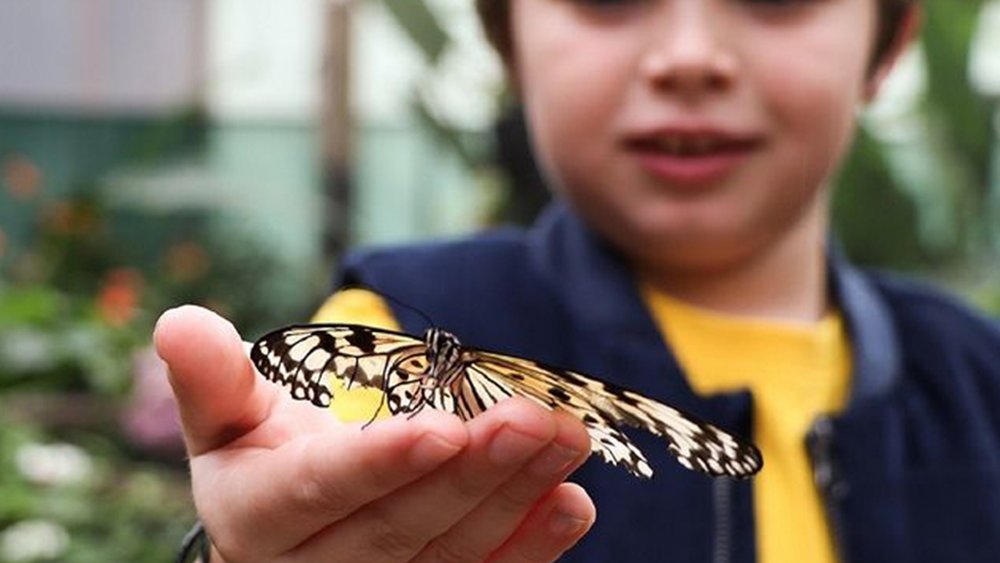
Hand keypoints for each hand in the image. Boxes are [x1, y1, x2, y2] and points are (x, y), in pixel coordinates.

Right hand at [154, 305, 594, 561]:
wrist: (295, 522)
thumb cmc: (264, 454)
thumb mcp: (231, 416)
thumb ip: (212, 380)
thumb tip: (177, 321)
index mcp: (256, 519)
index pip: (318, 494)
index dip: (378, 464)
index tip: (440, 428)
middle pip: (400, 526)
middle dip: (471, 471)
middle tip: (533, 419)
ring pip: (452, 552)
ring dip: (515, 497)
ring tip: (565, 439)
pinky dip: (531, 545)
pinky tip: (571, 503)